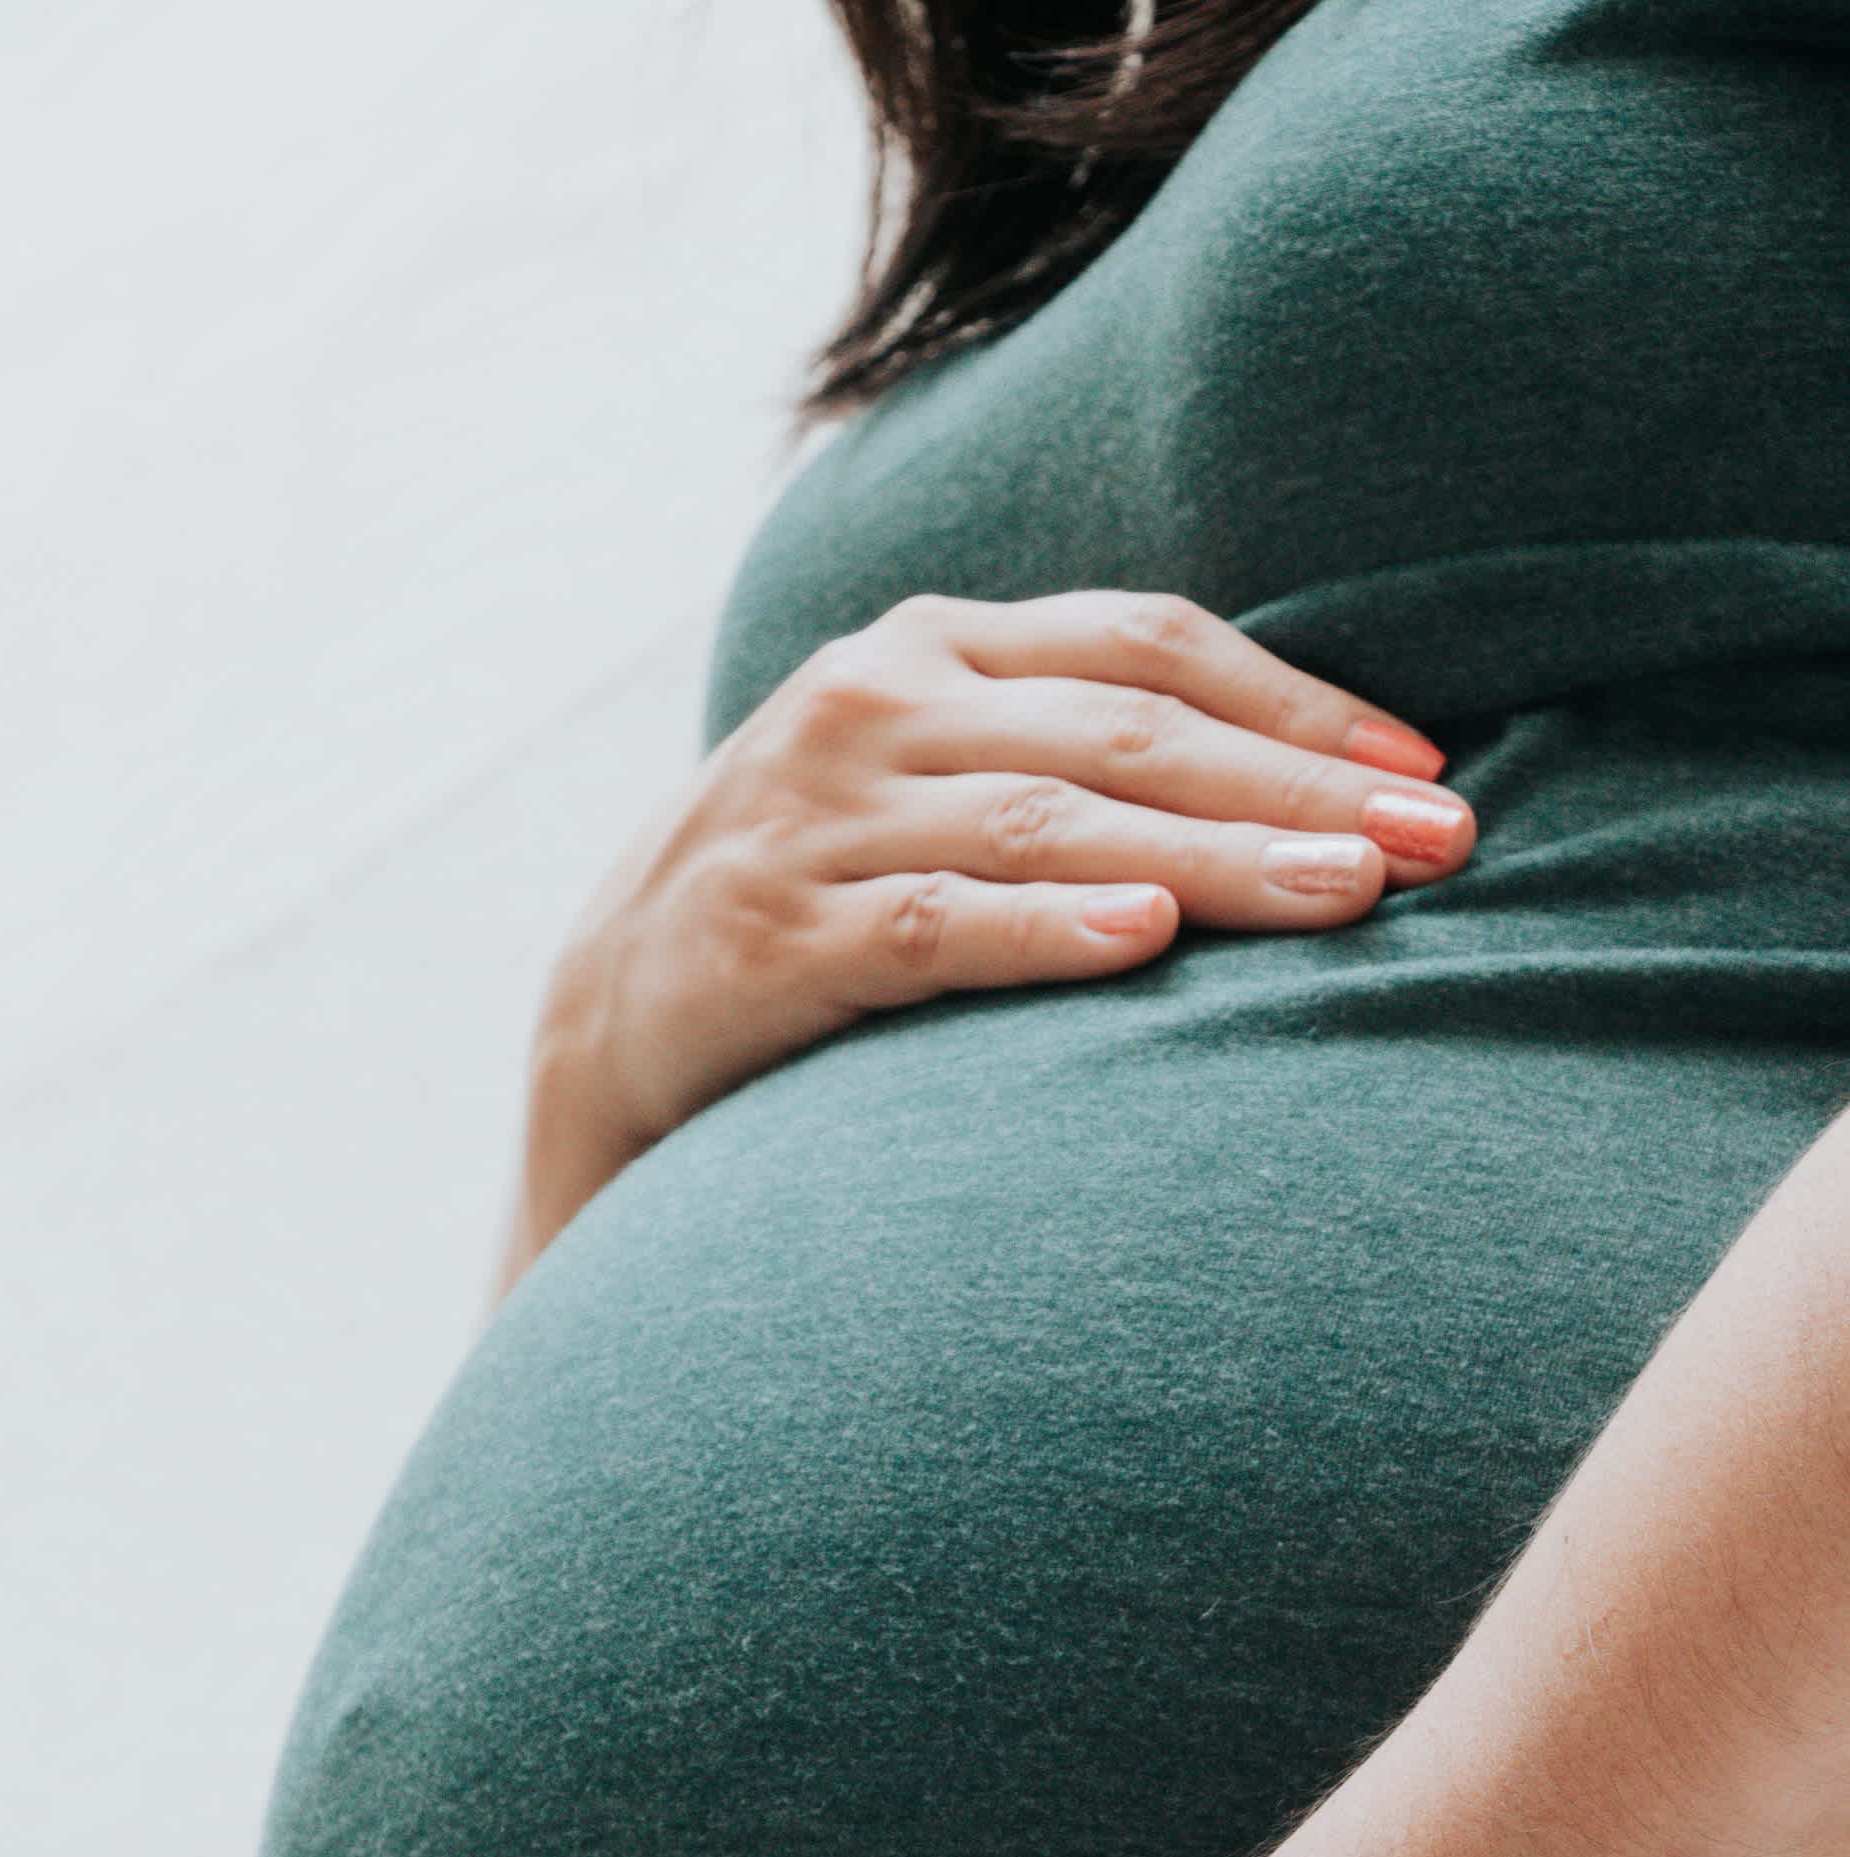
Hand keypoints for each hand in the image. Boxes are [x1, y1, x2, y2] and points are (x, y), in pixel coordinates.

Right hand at [524, 587, 1472, 1226]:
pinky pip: (932, 926)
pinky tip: (1146, 939)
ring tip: (1345, 897)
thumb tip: (1299, 794)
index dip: (1298, 703)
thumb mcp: (934, 792)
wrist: (607, 1020)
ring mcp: (815, 816)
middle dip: (1299, 787)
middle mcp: (873, 704)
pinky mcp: (772, 937)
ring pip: (1051, 825)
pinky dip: (1043, 929)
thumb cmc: (824, 905)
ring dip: (1214, 861)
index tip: (1427, 770)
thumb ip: (1071, 763)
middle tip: (1441, 843)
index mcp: (932, 648)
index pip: (1147, 645)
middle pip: (1126, 732)